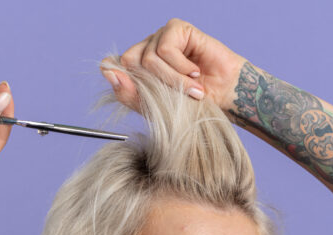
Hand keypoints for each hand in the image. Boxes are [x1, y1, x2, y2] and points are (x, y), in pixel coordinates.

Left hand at [101, 19, 244, 113]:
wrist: (226, 98)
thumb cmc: (192, 104)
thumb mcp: (153, 107)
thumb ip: (127, 92)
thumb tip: (106, 71)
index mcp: (137, 66)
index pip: (113, 66)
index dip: (124, 81)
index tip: (146, 97)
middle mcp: (146, 48)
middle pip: (129, 61)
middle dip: (154, 85)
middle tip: (176, 96)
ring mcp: (161, 36)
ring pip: (149, 59)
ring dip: (173, 81)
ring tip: (193, 90)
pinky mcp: (177, 29)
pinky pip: (165, 49)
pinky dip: (181, 69)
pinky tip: (196, 73)